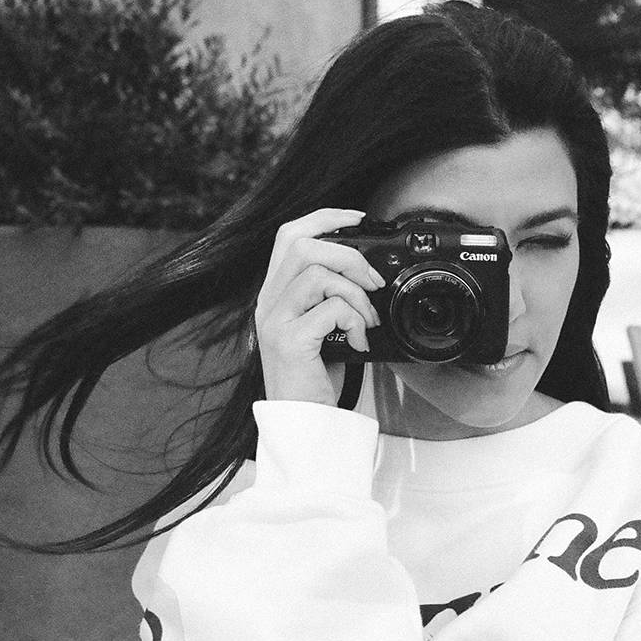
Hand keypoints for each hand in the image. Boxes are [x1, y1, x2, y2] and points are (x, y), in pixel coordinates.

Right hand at [255, 209, 384, 405]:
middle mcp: (268, 303)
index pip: (289, 235)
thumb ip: (331, 298)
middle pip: (302, 245)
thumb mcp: (321, 329)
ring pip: (318, 274)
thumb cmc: (313, 378)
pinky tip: (358, 342)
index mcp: (274, 294)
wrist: (301, 422)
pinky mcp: (290, 342)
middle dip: (348, 254)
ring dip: (356, 293)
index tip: (358, 219)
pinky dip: (355, 321)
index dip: (324, 218)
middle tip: (372, 282)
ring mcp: (276, 321)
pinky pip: (331, 310)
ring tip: (367, 320)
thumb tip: (368, 274)